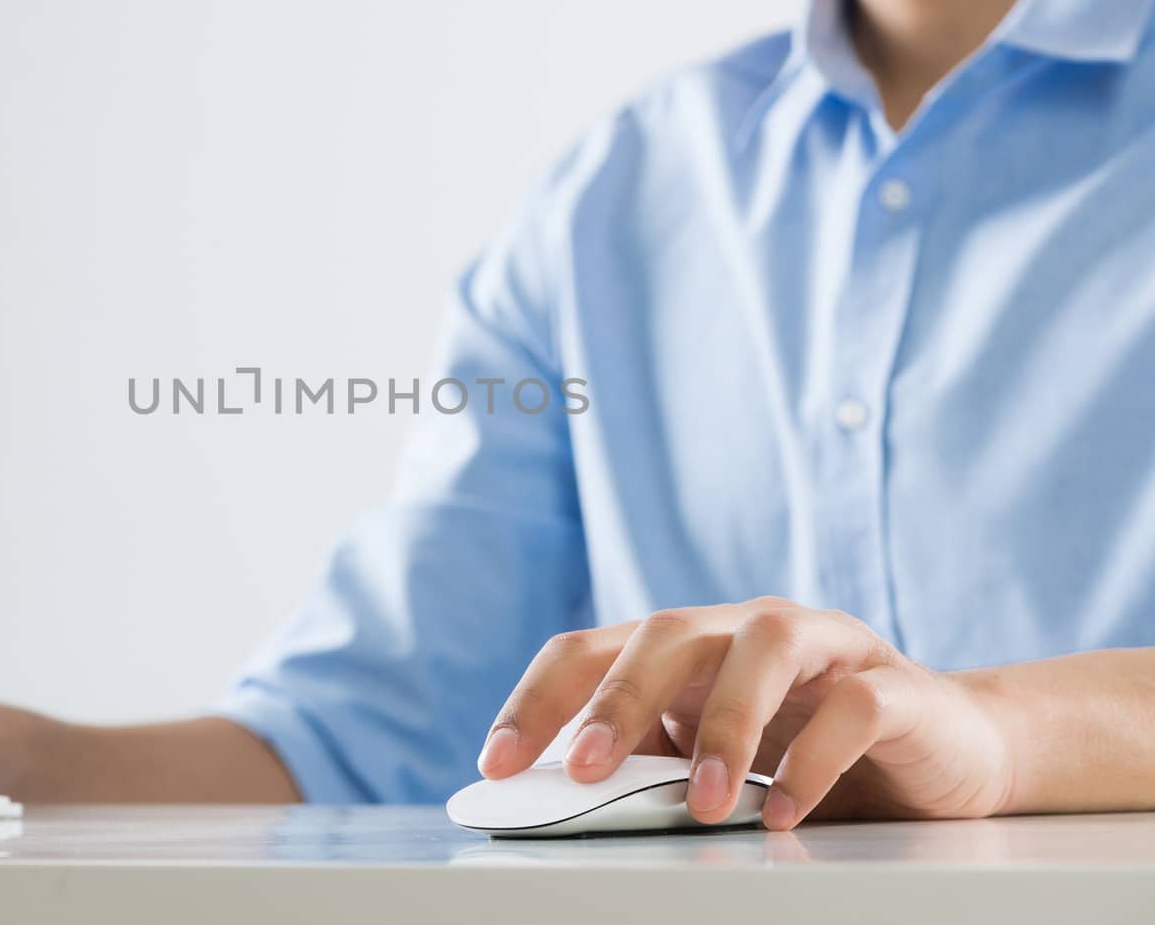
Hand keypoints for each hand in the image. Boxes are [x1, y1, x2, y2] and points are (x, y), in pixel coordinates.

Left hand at [476, 598, 1013, 829]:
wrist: (945, 749)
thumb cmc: (807, 751)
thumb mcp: (712, 760)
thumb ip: (648, 764)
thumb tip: (560, 800)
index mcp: (686, 647)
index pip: (591, 650)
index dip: (538, 701)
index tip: (496, 764)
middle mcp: (745, 630)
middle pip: (666, 634)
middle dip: (619, 699)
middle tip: (587, 770)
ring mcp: (823, 647)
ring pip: (760, 650)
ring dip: (725, 726)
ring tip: (703, 803)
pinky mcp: (895, 684)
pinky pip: (853, 706)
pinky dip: (813, 758)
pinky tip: (783, 811)